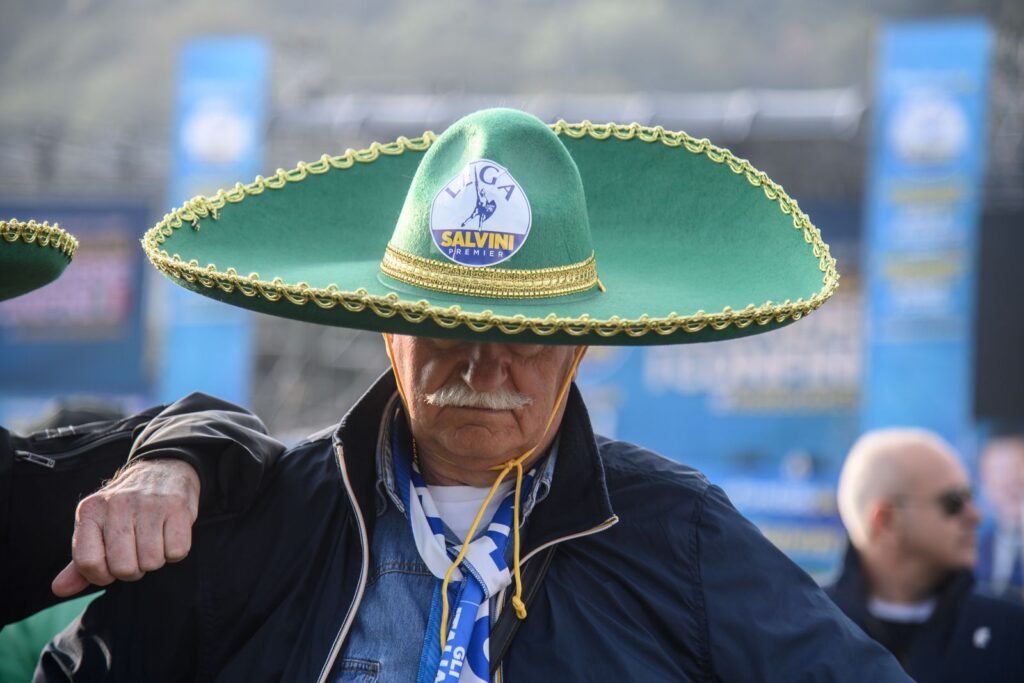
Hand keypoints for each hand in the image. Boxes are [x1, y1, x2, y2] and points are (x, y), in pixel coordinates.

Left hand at [51, 459, 199, 596]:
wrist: (163, 470)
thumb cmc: (127, 509)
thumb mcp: (99, 527)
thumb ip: (82, 561)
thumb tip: (60, 589)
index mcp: (90, 511)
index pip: (88, 562)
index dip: (102, 576)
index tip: (111, 567)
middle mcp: (117, 504)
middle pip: (123, 568)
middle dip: (133, 570)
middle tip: (137, 552)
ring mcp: (148, 503)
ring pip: (152, 562)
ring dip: (156, 559)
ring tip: (154, 540)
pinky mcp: (177, 506)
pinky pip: (177, 552)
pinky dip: (175, 551)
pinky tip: (169, 534)